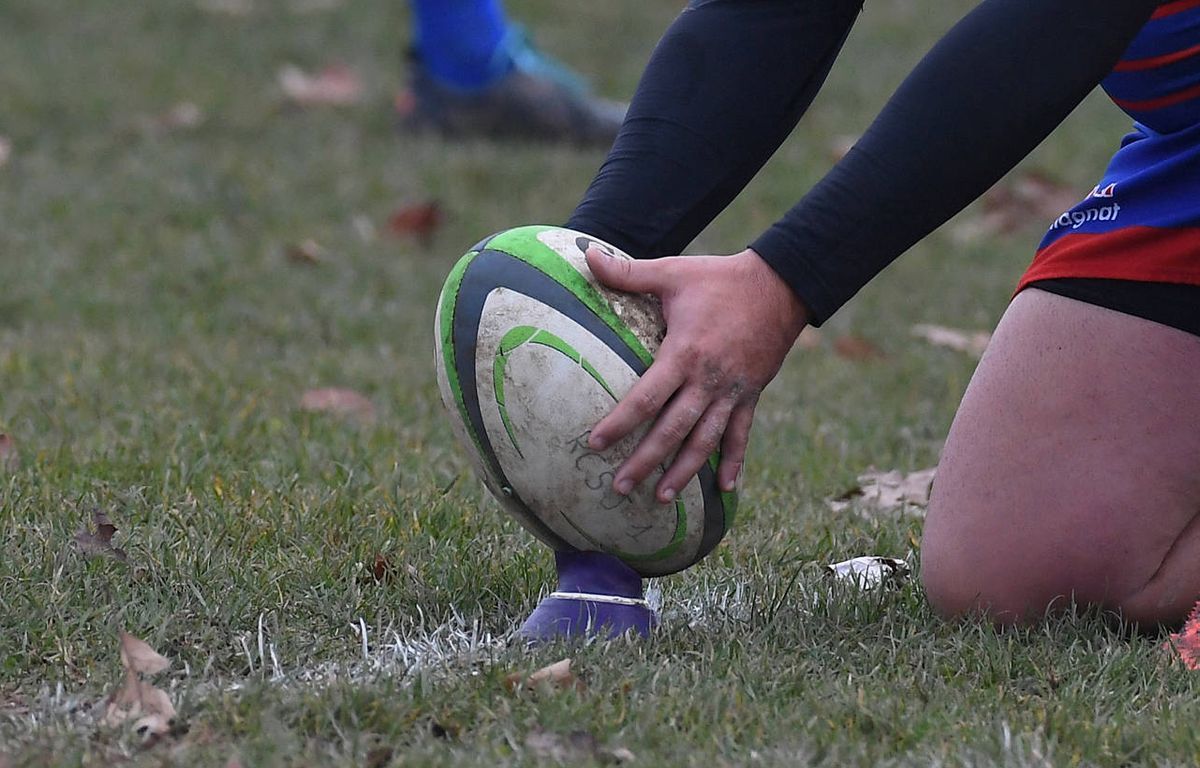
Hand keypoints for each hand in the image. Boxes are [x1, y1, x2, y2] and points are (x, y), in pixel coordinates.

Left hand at [585, 246, 808, 502]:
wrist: (780, 286)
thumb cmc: (719, 279)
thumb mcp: (672, 272)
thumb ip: (628, 272)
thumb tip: (586, 255)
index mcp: (684, 353)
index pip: (646, 398)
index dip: (620, 423)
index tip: (595, 443)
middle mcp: (708, 380)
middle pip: (672, 430)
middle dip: (645, 462)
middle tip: (620, 488)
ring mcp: (732, 391)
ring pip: (705, 441)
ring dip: (684, 472)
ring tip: (661, 498)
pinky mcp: (751, 395)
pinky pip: (741, 435)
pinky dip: (735, 462)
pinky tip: (726, 490)